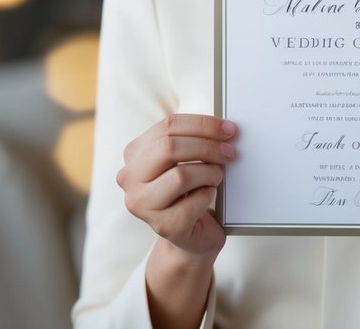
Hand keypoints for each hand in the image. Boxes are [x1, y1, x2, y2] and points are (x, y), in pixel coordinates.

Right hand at [117, 113, 236, 256]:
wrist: (190, 235)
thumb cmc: (189, 191)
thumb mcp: (185, 159)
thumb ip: (193, 140)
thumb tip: (223, 128)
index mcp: (135, 153)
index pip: (168, 126)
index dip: (202, 124)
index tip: (228, 129)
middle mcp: (129, 178)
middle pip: (169, 147)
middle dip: (207, 146)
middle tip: (230, 152)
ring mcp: (142, 204)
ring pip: (181, 175)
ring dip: (209, 173)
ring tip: (216, 177)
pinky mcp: (162, 226)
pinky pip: (194, 202)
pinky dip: (209, 195)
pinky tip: (207, 197)